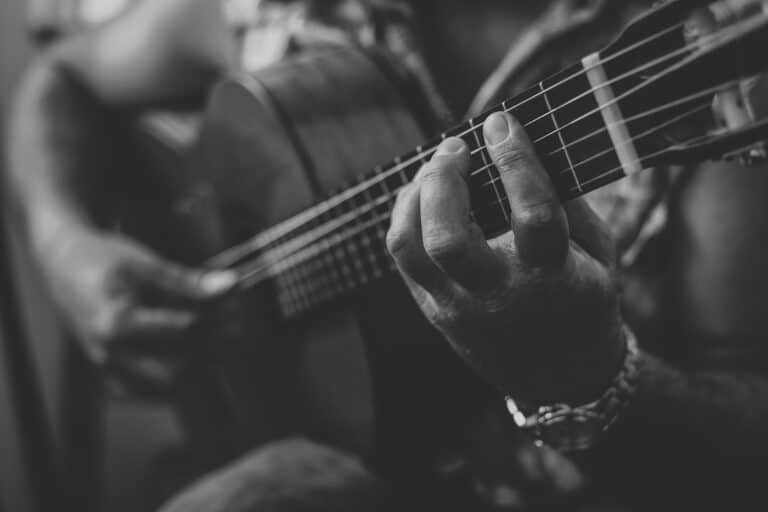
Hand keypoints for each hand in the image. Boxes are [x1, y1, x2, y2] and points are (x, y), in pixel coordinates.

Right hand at [37, 225, 235, 392]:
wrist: (65, 267)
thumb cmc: (103, 261)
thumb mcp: (147, 263)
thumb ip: (189, 280)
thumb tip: (231, 285)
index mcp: (116, 324)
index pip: (183, 333)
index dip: (217, 320)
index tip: (238, 308)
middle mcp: (110, 355)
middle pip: (178, 371)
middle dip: (213, 351)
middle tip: (235, 328)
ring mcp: (109, 371)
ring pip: (168, 389)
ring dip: (200, 369)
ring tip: (220, 341)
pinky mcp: (112, 377)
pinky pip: (152, 394)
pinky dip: (179, 382)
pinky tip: (196, 359)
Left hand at [386, 112, 624, 404]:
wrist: (562, 378)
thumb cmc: (584, 304)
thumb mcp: (600, 255)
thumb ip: (570, 203)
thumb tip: (532, 147)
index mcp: (552, 279)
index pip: (531, 214)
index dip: (515, 161)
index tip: (502, 123)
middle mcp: (498, 296)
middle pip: (449, 238)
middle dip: (444, 181)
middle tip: (455, 146)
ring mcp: (460, 308)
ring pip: (412, 249)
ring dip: (414, 197)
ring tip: (434, 168)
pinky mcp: (435, 312)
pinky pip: (403, 259)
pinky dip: (405, 217)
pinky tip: (422, 195)